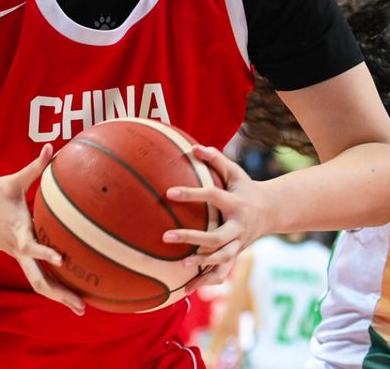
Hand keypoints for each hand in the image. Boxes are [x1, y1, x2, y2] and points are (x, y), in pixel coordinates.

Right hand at [0, 144, 85, 315]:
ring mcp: (18, 255)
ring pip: (38, 282)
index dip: (45, 253)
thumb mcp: (14, 180)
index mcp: (17, 230)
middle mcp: (18, 248)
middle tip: (81, 306)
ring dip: (58, 295)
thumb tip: (52, 147)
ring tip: (81, 308)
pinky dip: (52, 285)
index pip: (31, 246)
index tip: (62, 259)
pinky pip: (37, 274)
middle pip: (38, 279)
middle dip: (60, 294)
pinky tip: (70, 289)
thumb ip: (35, 167)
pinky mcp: (19, 255)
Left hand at [163, 145, 265, 292]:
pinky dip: (207, 281)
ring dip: (202, 264)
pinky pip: (223, 272)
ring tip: (180, 265)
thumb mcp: (234, 171)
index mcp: (235, 204)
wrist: (271, 211)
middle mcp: (238, 227)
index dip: (191, 194)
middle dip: (192, 238)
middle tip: (165, 236)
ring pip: (222, 259)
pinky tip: (188, 289)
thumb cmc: (245, 187)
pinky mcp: (236, 254)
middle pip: (216, 237)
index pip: (212, 197)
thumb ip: (214, 158)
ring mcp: (238, 243)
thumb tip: (193, 147)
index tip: (169, 193)